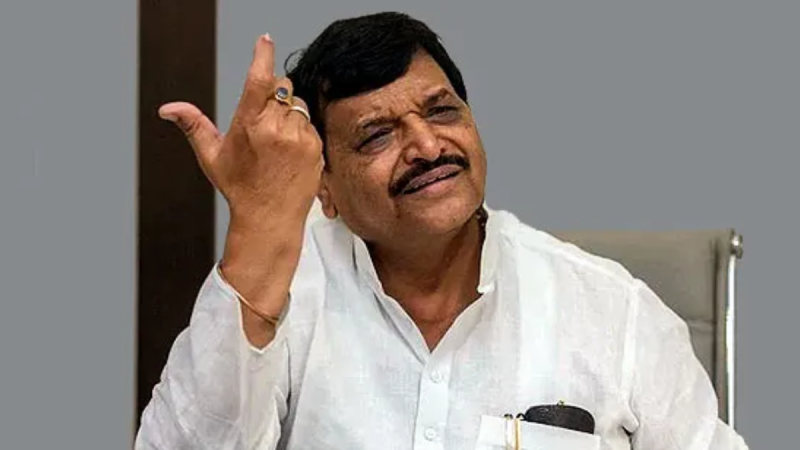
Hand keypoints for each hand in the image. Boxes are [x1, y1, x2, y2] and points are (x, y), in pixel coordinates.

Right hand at [158, 35, 322, 341]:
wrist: (269, 219)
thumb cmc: (240, 187)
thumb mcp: (212, 156)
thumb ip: (193, 125)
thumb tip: (168, 109)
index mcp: (249, 124)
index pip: (259, 78)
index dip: (262, 55)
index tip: (265, 40)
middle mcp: (276, 128)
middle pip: (282, 88)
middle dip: (274, 95)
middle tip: (264, 120)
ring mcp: (299, 138)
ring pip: (298, 105)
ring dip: (288, 114)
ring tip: (277, 142)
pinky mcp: (316, 148)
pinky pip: (310, 124)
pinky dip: (301, 131)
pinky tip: (290, 152)